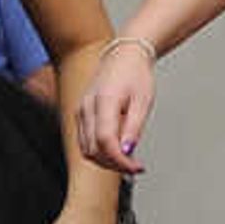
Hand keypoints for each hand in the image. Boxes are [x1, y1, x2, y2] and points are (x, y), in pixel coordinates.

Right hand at [74, 52, 153, 176]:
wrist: (124, 56)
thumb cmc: (135, 74)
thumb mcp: (143, 101)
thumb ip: (133, 128)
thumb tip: (127, 152)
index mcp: (104, 101)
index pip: (106, 141)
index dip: (121, 160)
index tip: (137, 167)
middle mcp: (87, 107)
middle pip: (93, 150)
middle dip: (114, 164)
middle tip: (135, 166)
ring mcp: (81, 111)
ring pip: (86, 149)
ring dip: (106, 160)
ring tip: (127, 158)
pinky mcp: (81, 115)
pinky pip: (86, 142)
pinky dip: (100, 151)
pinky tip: (117, 149)